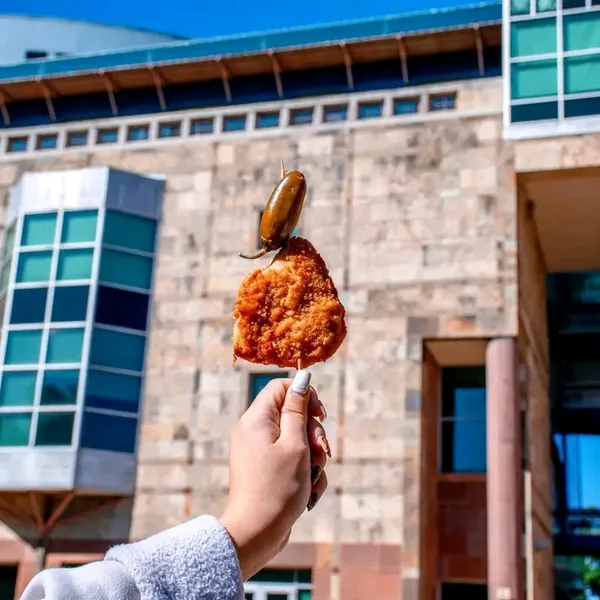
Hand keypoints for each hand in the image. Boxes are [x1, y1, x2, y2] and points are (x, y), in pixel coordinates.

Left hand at [220, 371, 329, 579]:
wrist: (257, 534)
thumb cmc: (277, 488)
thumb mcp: (295, 444)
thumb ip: (299, 410)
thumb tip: (302, 378)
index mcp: (256, 420)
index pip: (282, 388)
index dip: (305, 396)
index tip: (320, 415)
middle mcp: (254, 432)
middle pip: (293, 414)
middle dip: (313, 433)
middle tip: (321, 452)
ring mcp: (260, 452)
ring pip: (297, 440)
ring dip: (313, 457)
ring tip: (313, 477)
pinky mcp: (267, 471)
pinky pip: (293, 460)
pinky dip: (305, 472)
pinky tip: (309, 492)